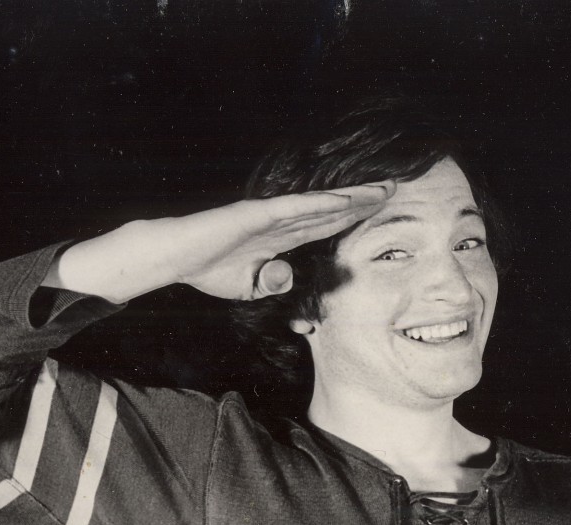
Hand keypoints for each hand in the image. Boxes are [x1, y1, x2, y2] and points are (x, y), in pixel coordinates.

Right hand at [171, 182, 395, 299]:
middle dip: (363, 201)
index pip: (326, 226)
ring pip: (321, 205)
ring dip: (352, 198)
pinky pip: (296, 208)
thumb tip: (289, 277)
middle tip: (394, 189)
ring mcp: (271, 216)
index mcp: (282, 238)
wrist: (176, 258)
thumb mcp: (250, 288)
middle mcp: (282, 222)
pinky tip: (345, 200)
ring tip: (382, 189)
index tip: (379, 213)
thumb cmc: (208, 270)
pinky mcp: (258, 214)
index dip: (353, 218)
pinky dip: (321, 204)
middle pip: (332, 210)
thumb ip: (273, 284)